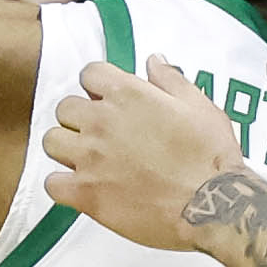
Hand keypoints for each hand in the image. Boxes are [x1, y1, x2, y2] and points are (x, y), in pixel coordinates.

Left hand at [35, 56, 245, 247]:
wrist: (214, 206)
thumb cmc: (212, 157)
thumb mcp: (200, 106)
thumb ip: (170, 80)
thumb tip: (153, 61)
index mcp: (128, 95)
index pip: (89, 74)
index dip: (98, 86)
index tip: (108, 99)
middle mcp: (102, 122)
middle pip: (66, 107)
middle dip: (80, 117)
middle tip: (101, 134)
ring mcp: (90, 158)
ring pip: (52, 141)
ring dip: (66, 147)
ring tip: (88, 159)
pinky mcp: (86, 193)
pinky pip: (52, 183)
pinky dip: (62, 185)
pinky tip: (81, 187)